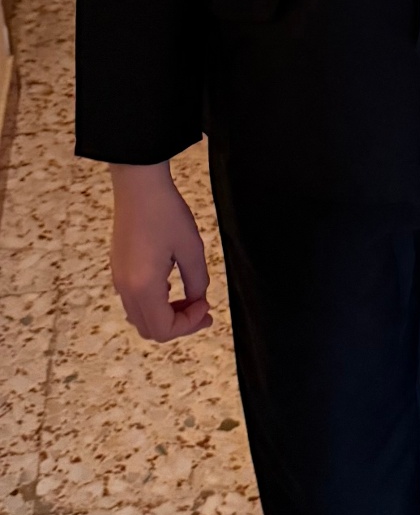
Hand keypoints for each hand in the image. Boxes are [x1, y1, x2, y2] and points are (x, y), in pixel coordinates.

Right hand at [109, 162, 212, 340]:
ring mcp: (118, 278)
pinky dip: (155, 304)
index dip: (188, 325)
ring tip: (190, 299)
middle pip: (150, 329)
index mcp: (143, 287)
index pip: (163, 330)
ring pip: (141, 316)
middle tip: (202, 310)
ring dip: (166, 315)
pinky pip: (135, 300)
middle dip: (179, 325)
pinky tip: (172, 286)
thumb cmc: (165, 213)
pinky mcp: (118, 268)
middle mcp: (125, 288)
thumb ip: (198, 281)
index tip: (207, 307)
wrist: (138, 184)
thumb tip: (198, 299)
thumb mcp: (191, 249)